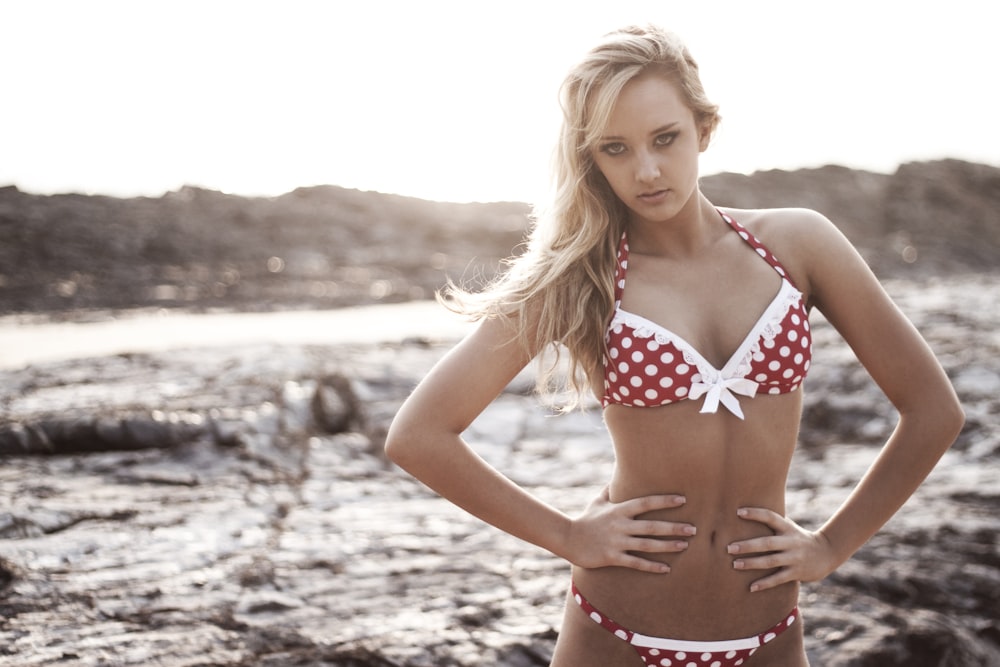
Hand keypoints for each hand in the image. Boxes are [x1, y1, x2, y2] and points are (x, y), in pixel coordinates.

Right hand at [563, 487, 694, 573]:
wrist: (568, 539)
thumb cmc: (585, 519)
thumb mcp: (597, 502)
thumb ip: (609, 491)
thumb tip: (617, 478)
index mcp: (619, 510)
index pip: (646, 503)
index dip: (664, 501)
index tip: (682, 500)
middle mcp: (620, 525)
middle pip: (652, 525)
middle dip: (674, 527)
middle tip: (694, 529)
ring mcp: (617, 542)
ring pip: (647, 544)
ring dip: (668, 546)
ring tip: (685, 546)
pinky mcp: (613, 557)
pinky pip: (636, 562)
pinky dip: (651, 566)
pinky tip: (666, 568)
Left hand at [728, 507, 837, 591]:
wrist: (827, 553)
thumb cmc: (798, 538)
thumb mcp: (789, 527)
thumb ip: (772, 522)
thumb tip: (744, 511)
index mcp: (787, 528)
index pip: (770, 517)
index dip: (755, 514)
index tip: (738, 512)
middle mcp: (790, 542)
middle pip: (766, 543)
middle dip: (747, 546)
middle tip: (729, 548)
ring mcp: (794, 558)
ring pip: (770, 561)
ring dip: (751, 564)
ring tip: (735, 565)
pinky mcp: (796, 573)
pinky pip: (778, 579)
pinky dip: (765, 583)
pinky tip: (751, 587)